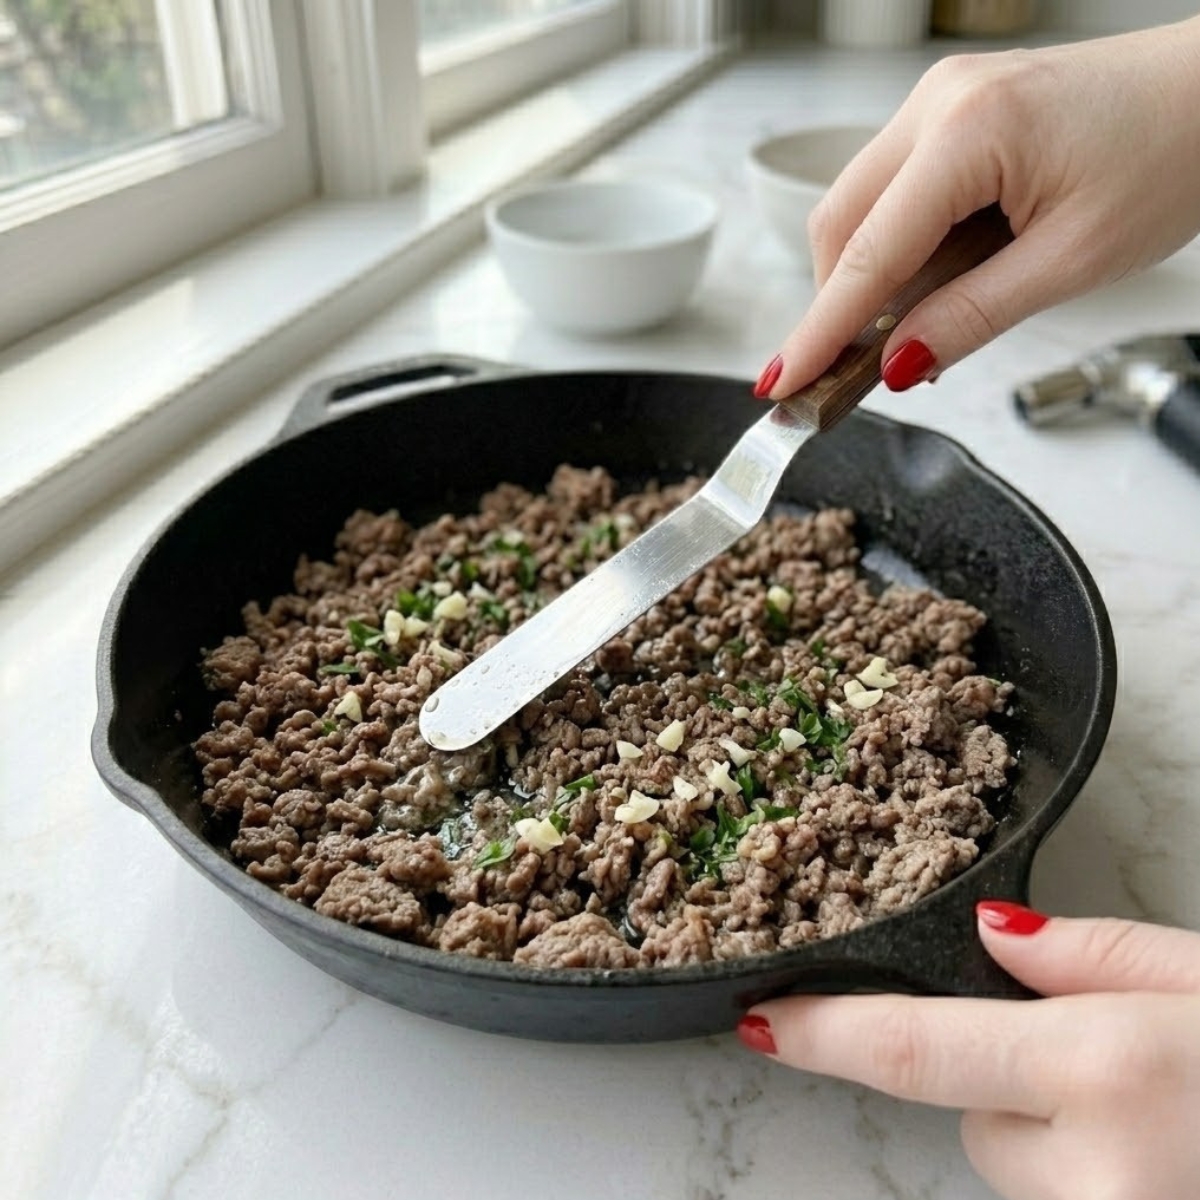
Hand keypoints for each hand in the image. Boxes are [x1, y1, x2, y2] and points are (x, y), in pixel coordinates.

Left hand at [738, 902, 1199, 1199]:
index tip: (763, 1021)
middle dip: (1013, 1082)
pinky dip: (1099, 1180)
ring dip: (1064, 1141)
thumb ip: (1097, 955)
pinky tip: (1168, 1154)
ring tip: (1169, 1120)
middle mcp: (1096, 1175)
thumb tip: (993, 938)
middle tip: (1116, 1063)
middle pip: (979, 1118)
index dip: (826, 1034)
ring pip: (1028, 1174)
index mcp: (1107, 1072)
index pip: (917, 1049)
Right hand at [755, 18, 1199, 399]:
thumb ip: (972, 315)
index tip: (780, 383)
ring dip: (866, 277)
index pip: (866, 254)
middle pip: (838, 223)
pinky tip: (928, 283)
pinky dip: (894, 246)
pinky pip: (892, 190)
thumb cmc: (1172, 155)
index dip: (819, 330)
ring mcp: (940, 101)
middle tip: (847, 374)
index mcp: (970, 132)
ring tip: (909, 332)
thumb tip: (898, 364)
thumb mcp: (1072, 261)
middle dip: (835, 304)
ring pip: (858, 207)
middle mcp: (939, 103)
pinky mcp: (951, 112)